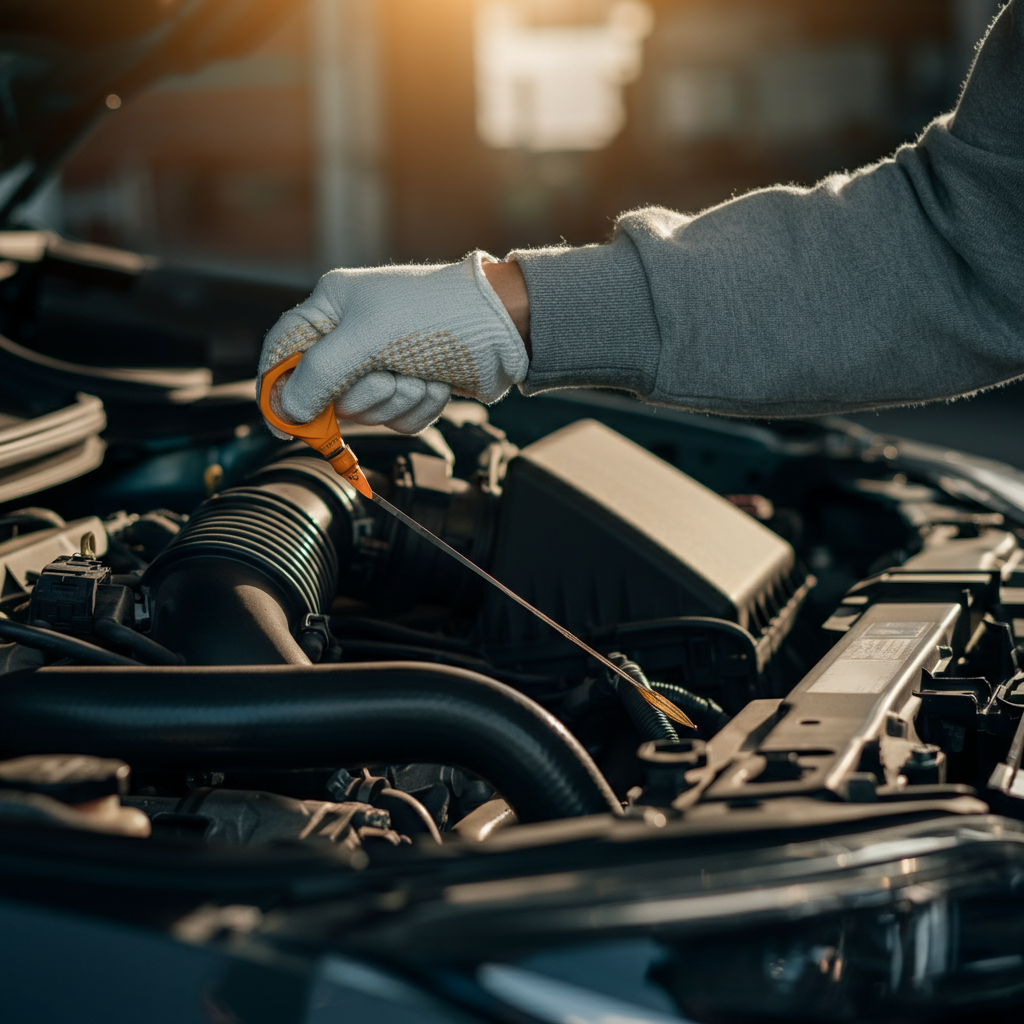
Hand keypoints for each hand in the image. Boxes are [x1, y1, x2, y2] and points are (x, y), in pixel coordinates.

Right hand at [257, 253, 528, 435]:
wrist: (502, 327)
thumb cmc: (436, 315)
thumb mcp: (367, 339)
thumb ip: (318, 374)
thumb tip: (286, 409)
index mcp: (332, 308)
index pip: (283, 351)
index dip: (278, 389)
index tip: (283, 425)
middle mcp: (353, 336)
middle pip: (327, 395)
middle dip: (364, 397)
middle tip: (388, 378)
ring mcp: (382, 364)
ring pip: (366, 413)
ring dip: (398, 402)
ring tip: (420, 375)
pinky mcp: (409, 387)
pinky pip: (396, 421)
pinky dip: (418, 409)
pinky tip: (436, 384)